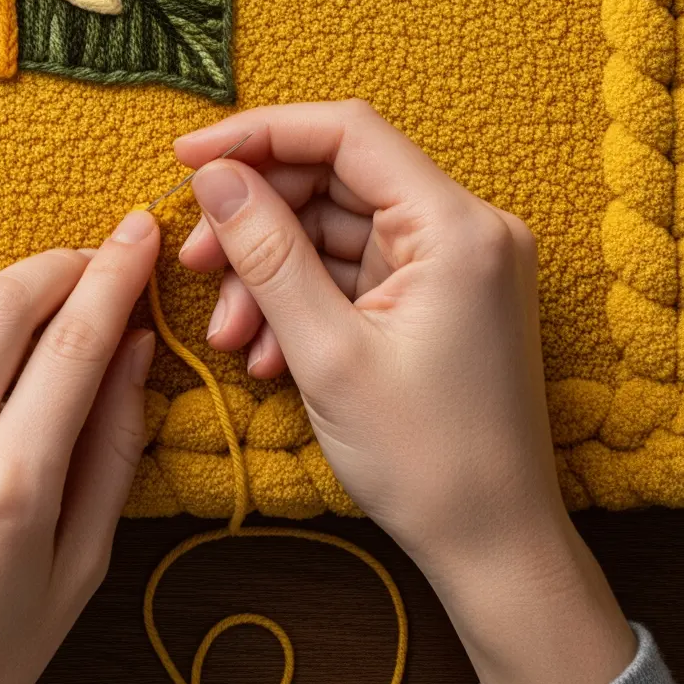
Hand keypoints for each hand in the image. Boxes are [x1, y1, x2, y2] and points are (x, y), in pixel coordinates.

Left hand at [0, 214, 161, 683]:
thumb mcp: (77, 571)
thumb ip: (110, 452)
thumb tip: (133, 348)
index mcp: (11, 488)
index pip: (75, 341)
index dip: (115, 273)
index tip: (141, 232)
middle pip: (2, 301)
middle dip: (57, 266)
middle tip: (88, 266)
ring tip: (15, 311)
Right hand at [174, 102, 635, 683]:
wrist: (497, 550)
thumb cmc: (427, 461)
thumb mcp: (326, 353)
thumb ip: (266, 251)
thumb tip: (213, 174)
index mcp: (456, 227)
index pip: (346, 133)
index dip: (258, 134)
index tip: (187, 159)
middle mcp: (468, 230)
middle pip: (336, 180)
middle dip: (256, 219)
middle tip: (194, 263)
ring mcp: (458, 266)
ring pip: (337, 231)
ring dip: (272, 272)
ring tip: (228, 333)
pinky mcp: (444, 300)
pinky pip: (358, 273)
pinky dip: (306, 301)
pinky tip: (266, 353)